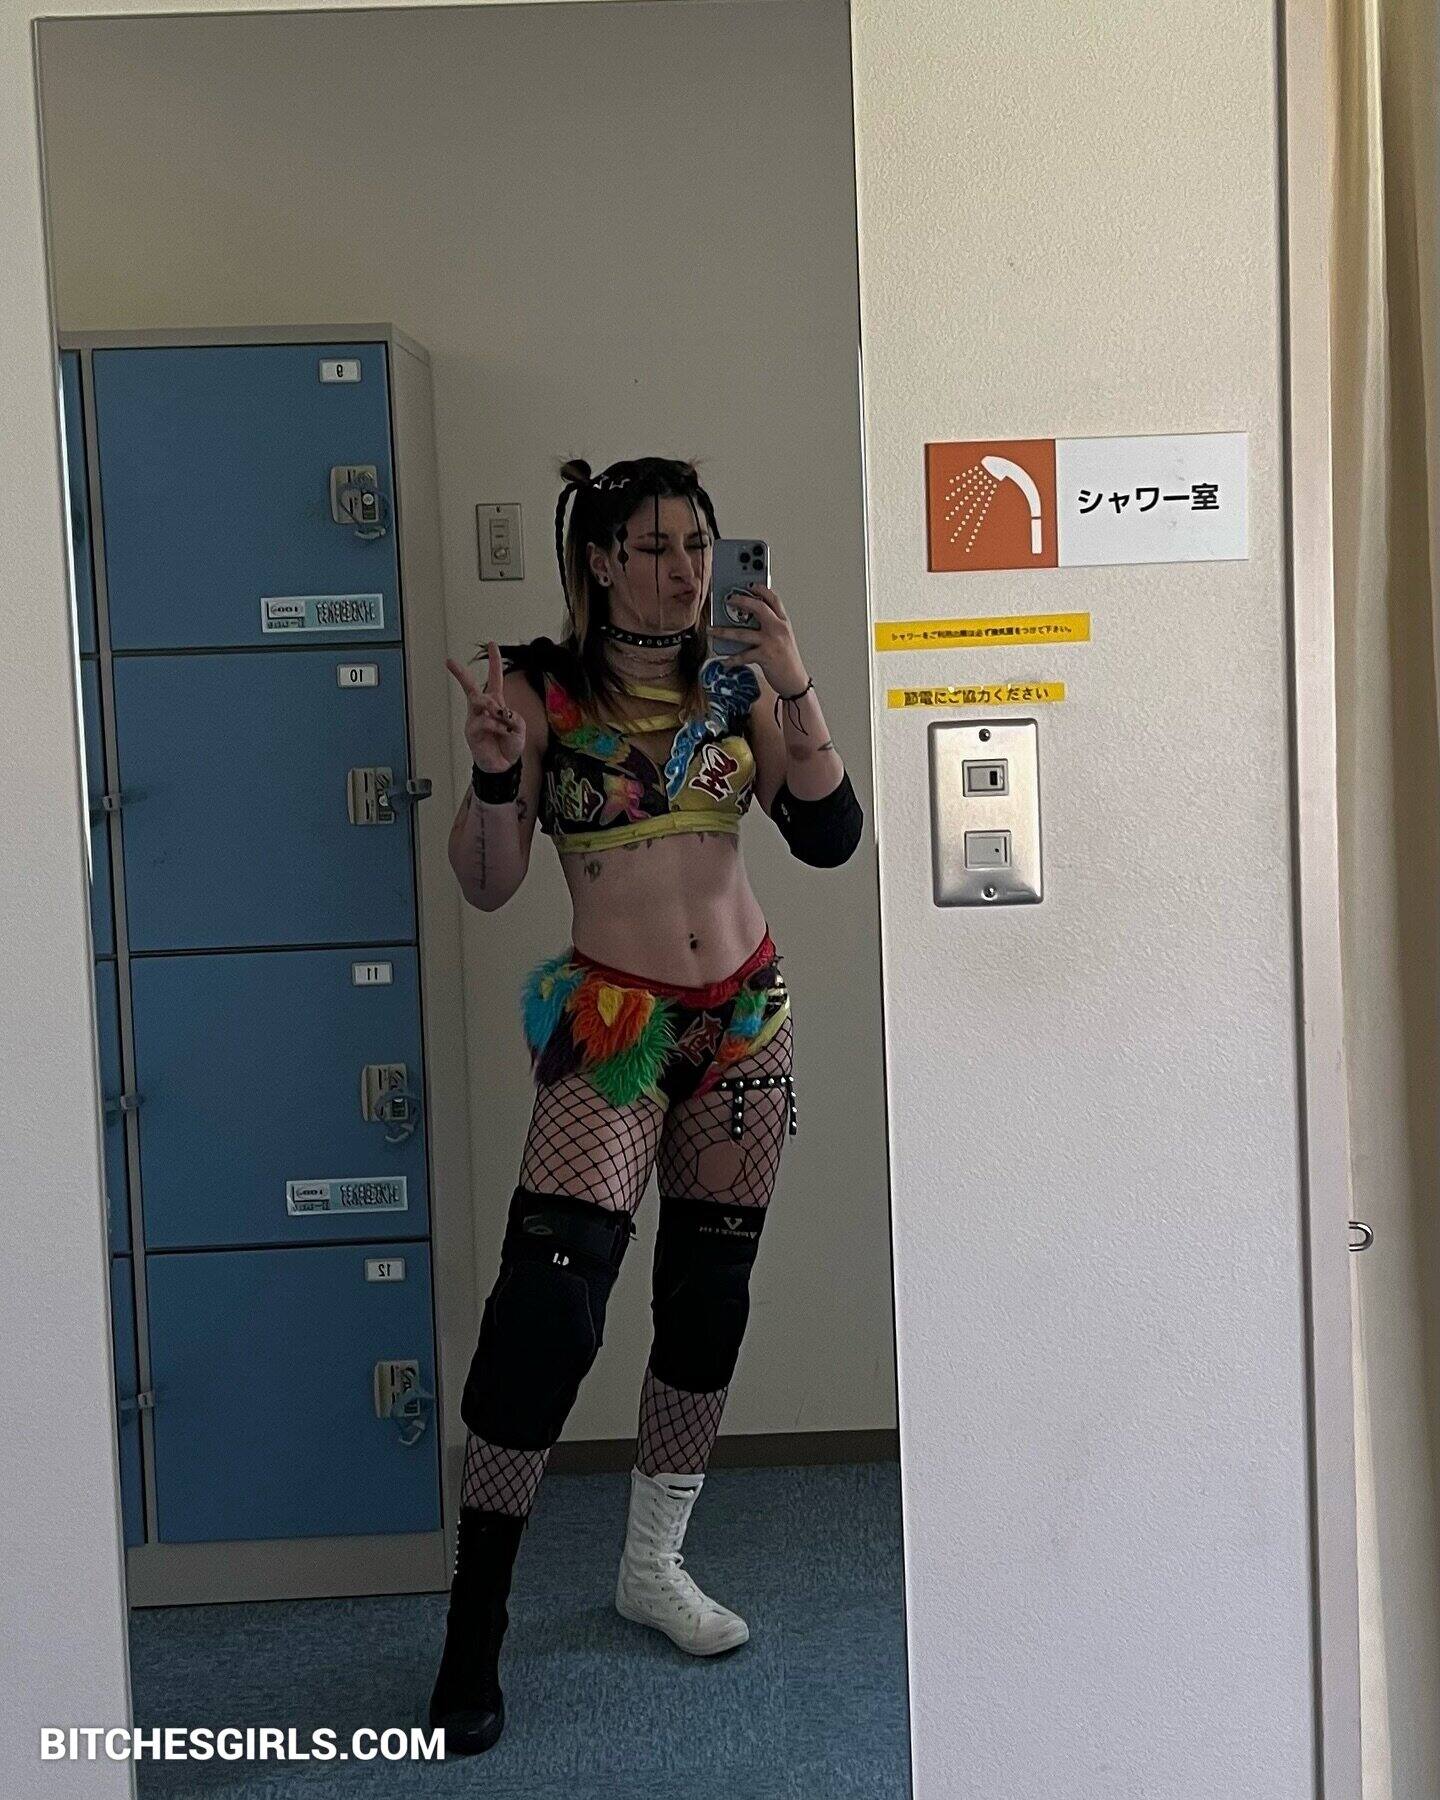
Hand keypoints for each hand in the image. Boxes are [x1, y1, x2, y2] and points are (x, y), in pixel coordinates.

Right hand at [446, 641, 524, 772]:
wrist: (504, 765)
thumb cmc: (510, 744)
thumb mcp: (519, 725)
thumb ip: (512, 714)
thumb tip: (498, 711)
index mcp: (496, 702)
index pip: (494, 678)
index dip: (494, 661)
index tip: (492, 644)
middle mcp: (483, 708)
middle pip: (470, 687)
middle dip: (460, 673)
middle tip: (450, 662)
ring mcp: (475, 719)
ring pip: (479, 701)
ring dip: (493, 706)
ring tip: (502, 716)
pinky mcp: (472, 732)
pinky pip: (484, 721)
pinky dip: (498, 726)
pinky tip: (504, 732)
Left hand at [715, 585, 807, 694]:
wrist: (795, 681)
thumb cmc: (788, 661)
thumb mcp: (783, 638)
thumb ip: (769, 626)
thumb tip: (746, 620)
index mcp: (784, 623)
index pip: (773, 599)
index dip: (761, 589)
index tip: (749, 585)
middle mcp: (778, 629)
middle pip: (758, 607)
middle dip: (741, 601)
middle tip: (728, 600)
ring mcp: (772, 642)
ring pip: (743, 633)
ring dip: (723, 632)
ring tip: (711, 631)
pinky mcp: (765, 656)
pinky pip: (743, 655)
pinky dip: (732, 659)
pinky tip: (724, 661)